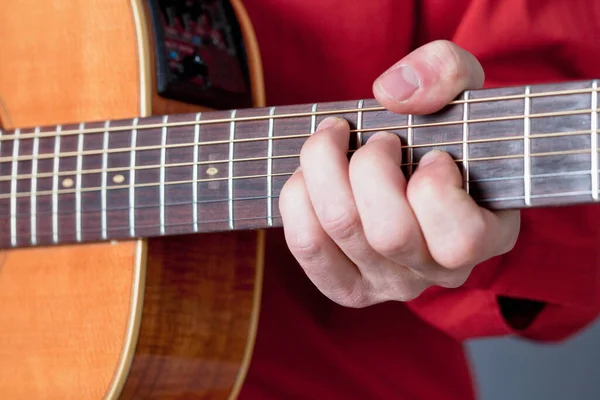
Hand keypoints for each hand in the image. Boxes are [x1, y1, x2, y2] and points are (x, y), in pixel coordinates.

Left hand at [278, 40, 520, 307]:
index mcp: (487, 237)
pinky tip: (311, 175)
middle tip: (379, 140)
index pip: (460, 239)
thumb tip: (389, 94)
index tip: (433, 154)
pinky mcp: (346, 286)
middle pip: (388, 233)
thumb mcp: (463, 89)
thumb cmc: (444, 131)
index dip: (435, 186)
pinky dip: (298, 197)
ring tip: (336, 140)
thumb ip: (445, 72)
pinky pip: (307, 244)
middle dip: (371, 165)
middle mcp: (438, 273)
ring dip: (326, 167)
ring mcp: (389, 284)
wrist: (409, 164)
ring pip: (341, 228)